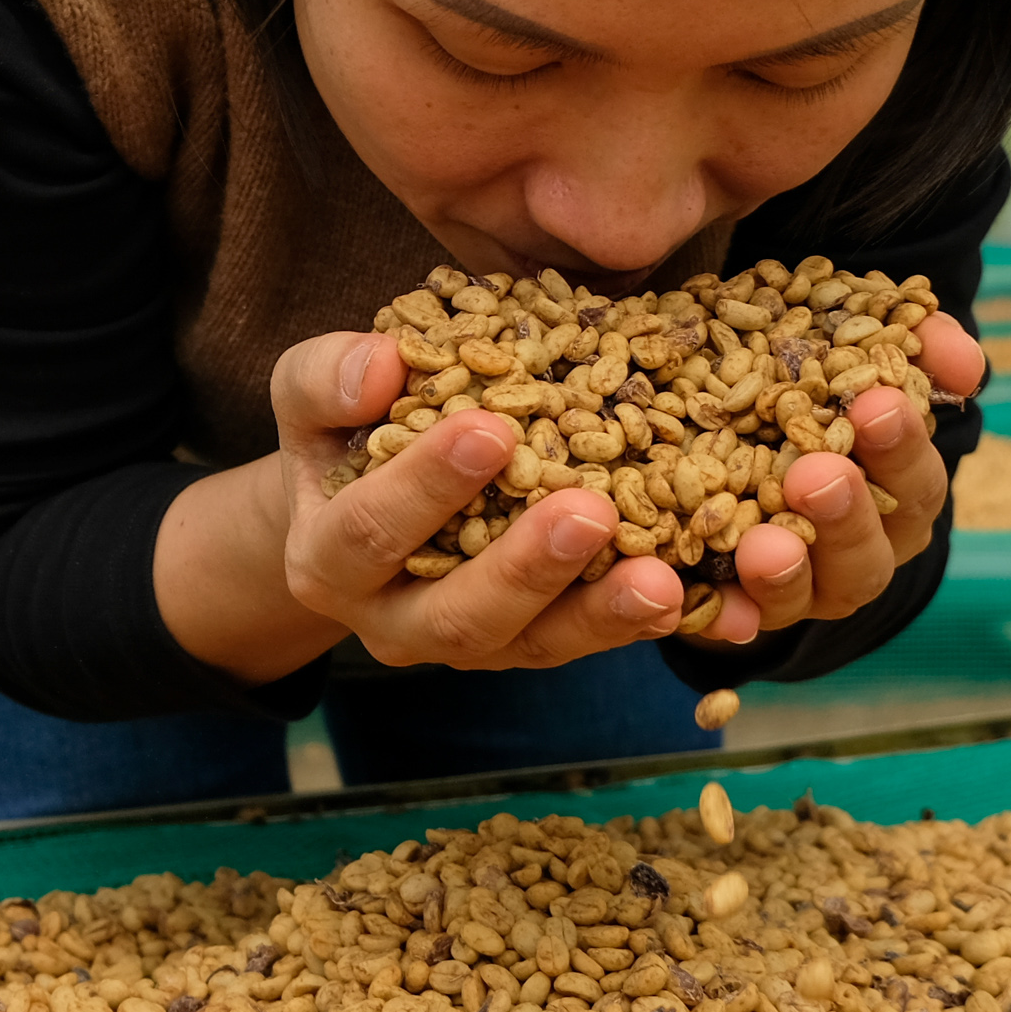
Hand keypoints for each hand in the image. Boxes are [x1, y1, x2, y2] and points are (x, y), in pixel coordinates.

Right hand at [257, 329, 689, 672]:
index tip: (488, 428)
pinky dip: (643, 624)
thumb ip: (327, 377)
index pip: (370, 532)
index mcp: (328, 561)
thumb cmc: (341, 435)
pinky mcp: (530, 646)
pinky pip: (588, 645)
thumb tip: (381, 365)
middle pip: (458, 615)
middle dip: (526, 568)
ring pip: (534, 646)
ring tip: (663, 579)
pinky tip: (698, 598)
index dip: (426, 486)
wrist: (356, 511)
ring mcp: (469, 645)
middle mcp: (393, 623)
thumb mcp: (312, 396)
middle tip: (589, 512)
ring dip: (600, 615)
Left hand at [712, 311, 982, 641]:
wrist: (711, 434)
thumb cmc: (803, 383)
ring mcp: (789, 590)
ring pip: (799, 596)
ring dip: (784, 573)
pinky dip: (721, 616)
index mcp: (892, 498)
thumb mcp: (847, 348)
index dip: (902, 448)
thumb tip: (964, 361)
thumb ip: (913, 346)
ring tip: (763, 545)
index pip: (915, 483)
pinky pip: (723, 620)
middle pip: (865, 553)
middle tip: (819, 474)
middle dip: (845, 514)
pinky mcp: (725, 607)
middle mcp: (849, 555)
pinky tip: (714, 607)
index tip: (878, 403)